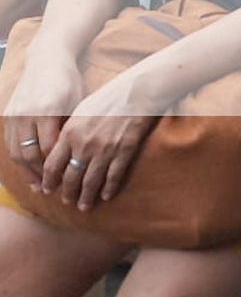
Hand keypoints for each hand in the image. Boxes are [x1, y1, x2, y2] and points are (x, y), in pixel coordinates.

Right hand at [3, 54, 83, 187]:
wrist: (46, 59)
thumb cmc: (68, 81)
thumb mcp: (76, 102)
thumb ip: (71, 128)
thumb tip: (75, 156)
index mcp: (48, 111)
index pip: (50, 148)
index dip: (57, 168)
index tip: (68, 181)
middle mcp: (27, 115)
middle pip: (29, 154)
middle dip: (41, 175)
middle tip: (51, 191)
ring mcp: (14, 116)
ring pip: (16, 152)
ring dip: (26, 171)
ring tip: (39, 185)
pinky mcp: (8, 116)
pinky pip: (10, 144)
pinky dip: (18, 159)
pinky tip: (27, 169)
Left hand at [41, 74, 160, 209]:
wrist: (137, 91)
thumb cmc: (108, 97)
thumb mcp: (81, 111)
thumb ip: (69, 131)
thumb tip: (59, 148)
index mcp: (70, 133)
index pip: (52, 165)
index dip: (49, 181)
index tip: (47, 190)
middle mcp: (84, 145)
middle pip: (71, 177)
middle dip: (67, 193)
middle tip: (66, 201)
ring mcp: (105, 149)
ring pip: (91, 181)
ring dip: (86, 196)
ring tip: (84, 206)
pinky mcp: (124, 151)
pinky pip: (114, 175)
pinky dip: (109, 188)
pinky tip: (106, 196)